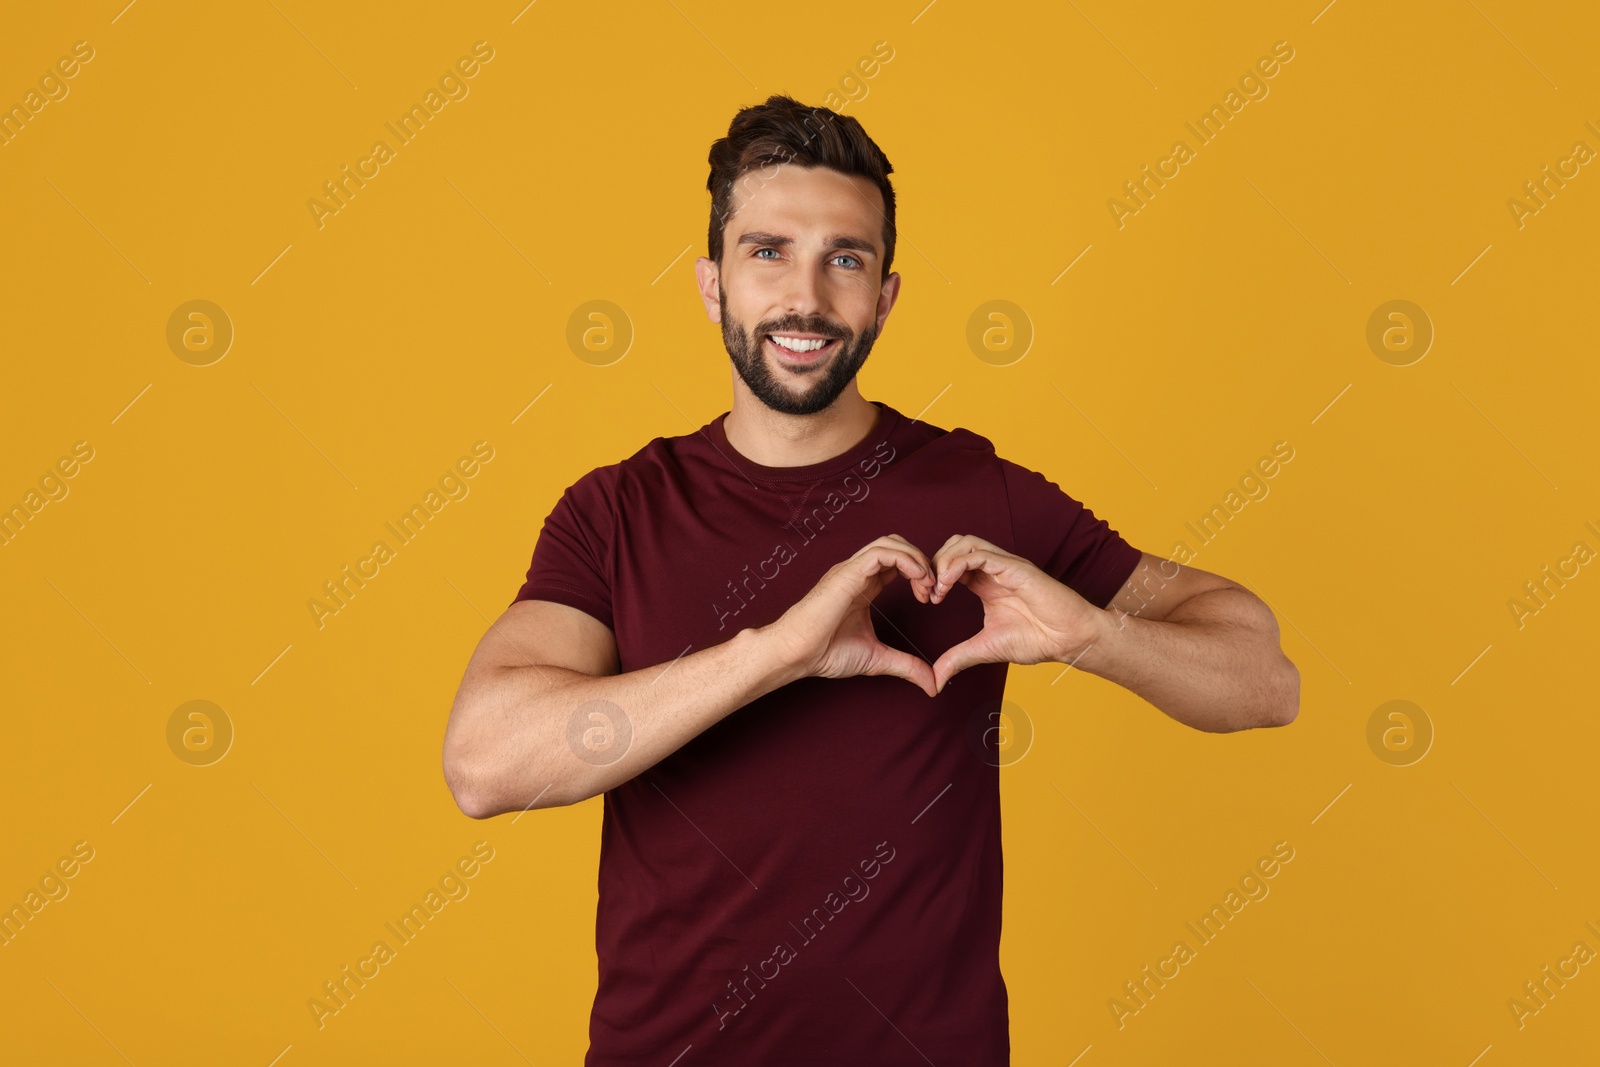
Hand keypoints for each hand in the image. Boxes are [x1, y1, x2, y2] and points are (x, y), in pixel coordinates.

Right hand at [761, 534, 939, 697]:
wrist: (796, 654)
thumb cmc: (825, 652)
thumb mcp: (877, 659)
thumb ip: (906, 666)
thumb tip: (932, 684)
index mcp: (864, 586)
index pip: (897, 562)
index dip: (920, 573)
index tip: (930, 598)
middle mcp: (858, 573)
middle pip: (897, 545)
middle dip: (922, 561)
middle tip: (934, 588)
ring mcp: (852, 570)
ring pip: (891, 542)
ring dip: (916, 559)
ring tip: (927, 583)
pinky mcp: (848, 573)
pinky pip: (881, 552)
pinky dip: (905, 560)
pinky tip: (917, 579)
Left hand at [927, 534, 1106, 693]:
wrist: (1069, 639)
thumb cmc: (1037, 639)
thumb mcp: (986, 648)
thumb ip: (958, 658)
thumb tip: (934, 680)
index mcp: (986, 582)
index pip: (951, 563)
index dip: (933, 576)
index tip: (926, 599)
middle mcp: (993, 569)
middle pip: (954, 545)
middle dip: (933, 563)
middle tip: (927, 592)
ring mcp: (1004, 565)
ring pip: (964, 543)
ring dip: (943, 561)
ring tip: (937, 589)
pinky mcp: (1014, 567)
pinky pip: (979, 554)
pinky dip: (956, 565)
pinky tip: (948, 585)